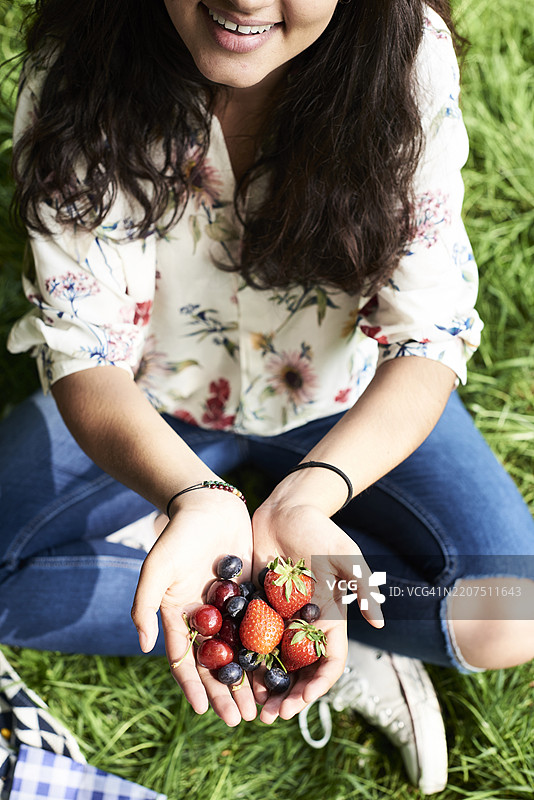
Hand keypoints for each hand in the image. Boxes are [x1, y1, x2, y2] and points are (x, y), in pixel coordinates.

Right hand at [131, 489, 254, 725]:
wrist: (209, 505)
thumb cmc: (178, 536)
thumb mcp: (156, 569)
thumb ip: (145, 606)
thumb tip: (142, 646)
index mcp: (179, 616)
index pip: (186, 661)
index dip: (193, 687)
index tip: (204, 712)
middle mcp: (204, 617)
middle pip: (216, 663)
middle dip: (227, 692)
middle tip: (241, 719)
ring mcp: (229, 608)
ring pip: (241, 651)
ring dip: (249, 678)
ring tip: (263, 705)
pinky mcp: (251, 594)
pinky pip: (260, 627)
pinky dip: (268, 649)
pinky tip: (281, 668)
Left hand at [251, 500, 383, 722]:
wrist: (286, 508)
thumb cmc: (320, 530)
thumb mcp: (345, 556)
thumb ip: (362, 587)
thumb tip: (379, 625)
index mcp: (327, 618)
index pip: (328, 661)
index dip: (317, 685)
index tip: (300, 702)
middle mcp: (302, 623)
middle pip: (298, 670)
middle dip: (288, 696)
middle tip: (269, 716)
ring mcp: (277, 616)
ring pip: (272, 661)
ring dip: (264, 685)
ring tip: (251, 707)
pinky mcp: (254, 605)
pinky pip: (248, 637)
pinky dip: (242, 659)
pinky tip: (230, 674)